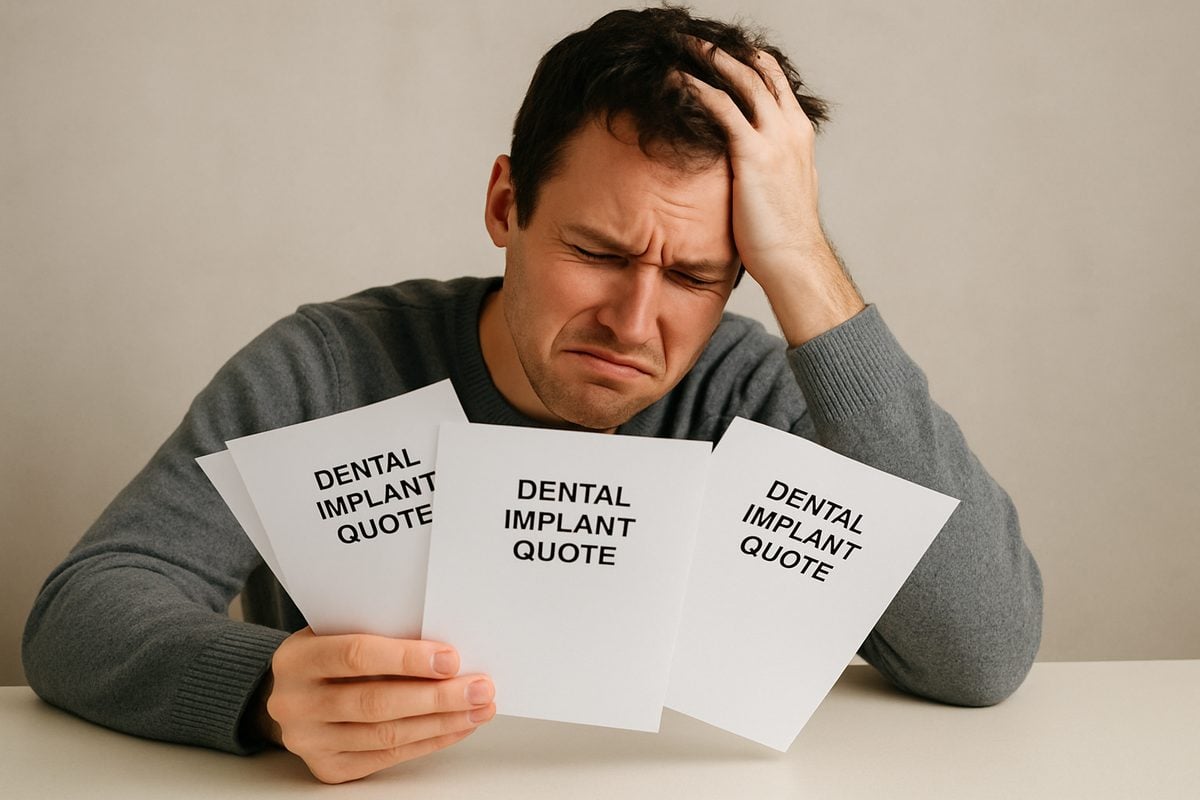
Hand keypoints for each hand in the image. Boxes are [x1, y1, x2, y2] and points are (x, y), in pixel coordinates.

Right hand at [260, 627, 495, 782]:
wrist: (294, 693)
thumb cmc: (329, 654)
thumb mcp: (341, 630)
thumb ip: (381, 634)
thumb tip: (447, 650)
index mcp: (297, 659)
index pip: (356, 656)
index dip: (407, 658)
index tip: (451, 659)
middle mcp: (295, 704)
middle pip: (375, 702)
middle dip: (436, 696)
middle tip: (479, 688)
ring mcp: (310, 741)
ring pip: (386, 735)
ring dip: (442, 722)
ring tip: (478, 708)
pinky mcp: (329, 767)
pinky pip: (388, 756)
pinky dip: (429, 741)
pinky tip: (456, 726)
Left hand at [681, 41, 864, 345]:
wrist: (793, 259)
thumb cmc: (784, 236)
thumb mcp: (785, 191)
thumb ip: (775, 169)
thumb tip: (760, 168)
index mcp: (798, 135)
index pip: (776, 82)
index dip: (750, 62)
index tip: (725, 53)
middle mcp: (790, 128)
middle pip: (760, 71)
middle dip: (728, 51)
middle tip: (696, 40)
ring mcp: (774, 137)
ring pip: (742, 79)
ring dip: (710, 59)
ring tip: (683, 47)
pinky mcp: (753, 153)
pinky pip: (722, 108)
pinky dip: (698, 88)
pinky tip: (678, 80)